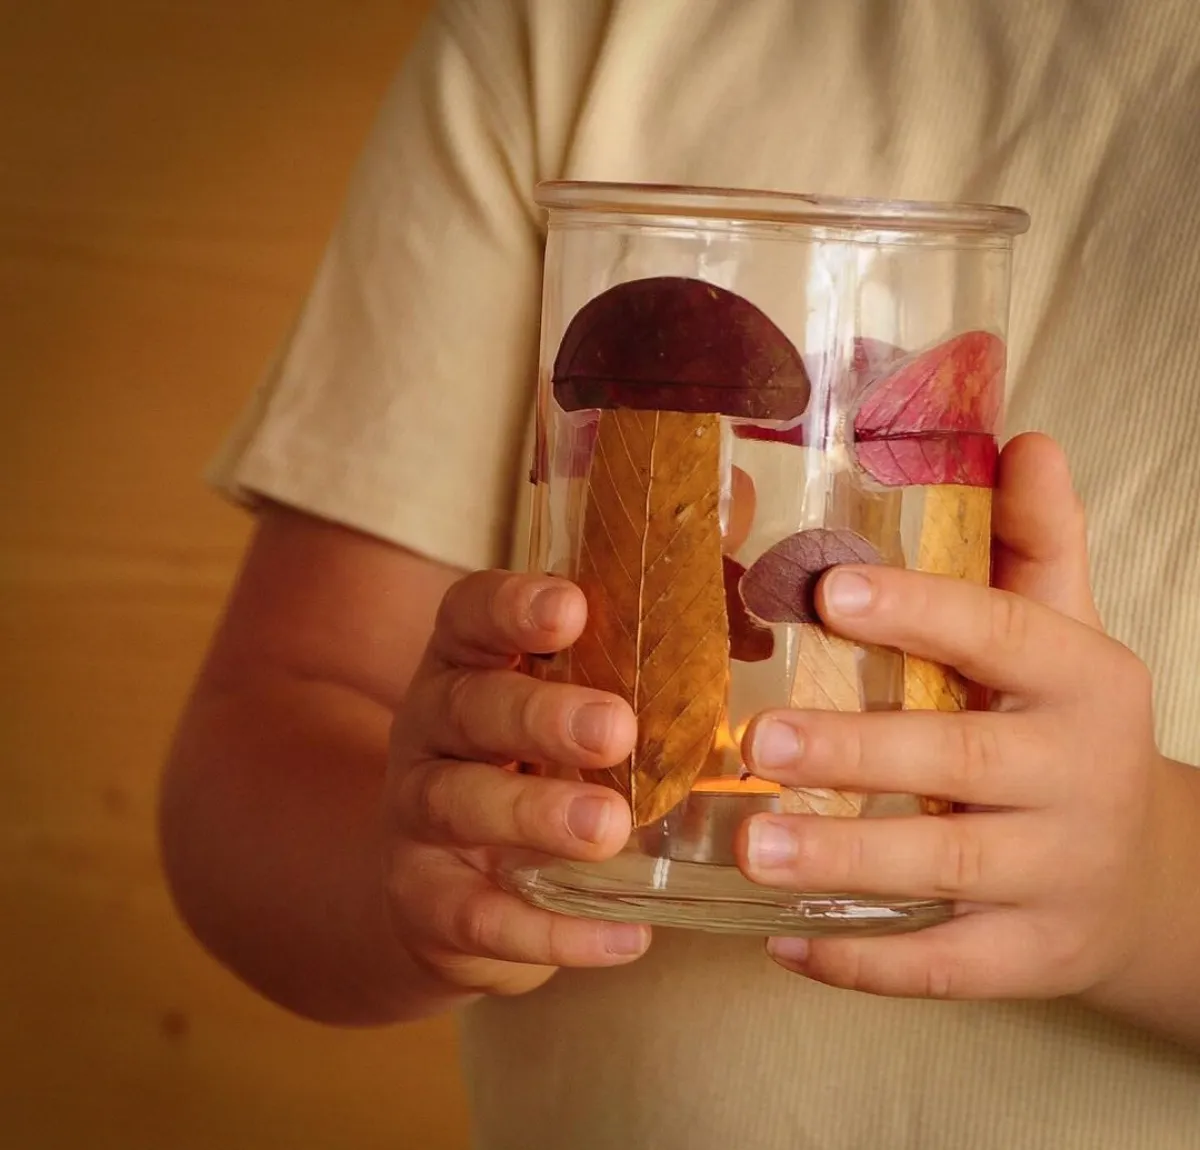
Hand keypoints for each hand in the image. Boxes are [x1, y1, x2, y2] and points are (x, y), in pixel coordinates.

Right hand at [382, 571, 648, 999]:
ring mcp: (417, 816)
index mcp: (466, 666)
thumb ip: (617, 673)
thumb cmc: (525, 771)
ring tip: (610, 828)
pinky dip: (551, 930)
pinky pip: (479, 916)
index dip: (512, 607)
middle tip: (616, 732)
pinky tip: (626, 933)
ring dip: (536, 814)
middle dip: (541, 715)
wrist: (436, 889)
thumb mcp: (551, 710)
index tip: (572, 610)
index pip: (469, 615)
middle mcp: (430, 730)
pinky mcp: (425, 902)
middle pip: (468, 706)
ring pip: (459, 802)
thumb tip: (751, 636)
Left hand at [737, 433, 1172, 1001]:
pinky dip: (865, 960)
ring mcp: (1057, 875)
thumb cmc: (1066, 729)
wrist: (1147, 875)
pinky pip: (946, 965)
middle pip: (962, 762)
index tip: (827, 589)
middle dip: (860, 751)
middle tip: (760, 736)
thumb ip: (1035, 544)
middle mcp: (1076, 775)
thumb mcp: (1065, 633)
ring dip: (845, 859)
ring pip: (947, 871)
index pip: (999, 633)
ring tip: (750, 846)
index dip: (917, 610)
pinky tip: (785, 939)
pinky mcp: (1031, 956)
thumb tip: (1023, 438)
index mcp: (1081, 680)